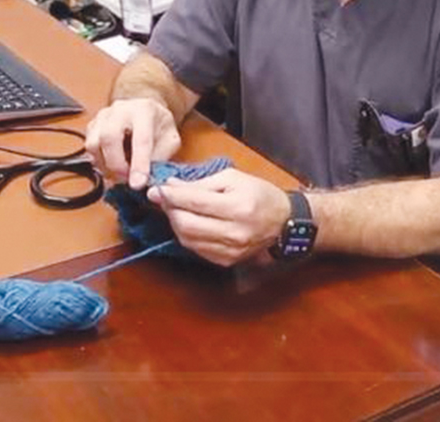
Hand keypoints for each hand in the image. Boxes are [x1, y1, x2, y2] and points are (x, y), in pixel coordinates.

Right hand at [85, 98, 180, 187]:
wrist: (145, 110)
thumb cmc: (159, 126)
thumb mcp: (171, 140)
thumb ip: (160, 158)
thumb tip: (147, 178)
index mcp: (144, 111)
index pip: (141, 139)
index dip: (139, 164)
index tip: (138, 183)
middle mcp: (121, 110)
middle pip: (109, 138)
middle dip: (116, 164)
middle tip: (127, 178)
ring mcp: (103, 116)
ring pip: (93, 144)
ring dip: (105, 165)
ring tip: (120, 172)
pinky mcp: (93, 125)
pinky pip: (88, 149)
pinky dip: (98, 162)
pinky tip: (112, 164)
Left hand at [147, 169, 290, 266]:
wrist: (284, 222)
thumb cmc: (260, 194)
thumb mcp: (233, 178)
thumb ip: (201, 183)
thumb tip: (171, 186)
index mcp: (238, 207)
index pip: (194, 202)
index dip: (170, 195)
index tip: (155, 189)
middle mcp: (233, 233)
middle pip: (186, 225)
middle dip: (169, 210)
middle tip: (163, 198)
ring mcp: (229, 251)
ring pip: (187, 239)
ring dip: (175, 223)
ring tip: (175, 208)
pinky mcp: (226, 261)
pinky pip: (196, 249)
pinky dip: (186, 235)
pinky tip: (188, 222)